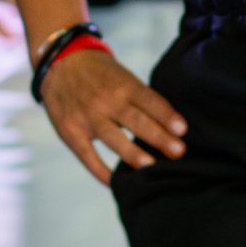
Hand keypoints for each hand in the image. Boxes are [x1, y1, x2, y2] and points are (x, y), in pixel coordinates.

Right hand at [38, 47, 187, 185]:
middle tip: (179, 152)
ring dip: (132, 153)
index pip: (149, 100)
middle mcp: (106, 101)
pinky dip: (99, 170)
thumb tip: (171, 127)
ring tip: (151, 167)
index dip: (166, 115)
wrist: (62, 64)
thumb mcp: (124, 77)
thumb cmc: (104, 75)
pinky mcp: (69, 131)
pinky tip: (114, 182)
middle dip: (158, 137)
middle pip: (135, 120)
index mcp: (124, 85)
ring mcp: (87, 117)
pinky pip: (86, 154)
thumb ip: (142, 99)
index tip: (183, 130)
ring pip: (113, 138)